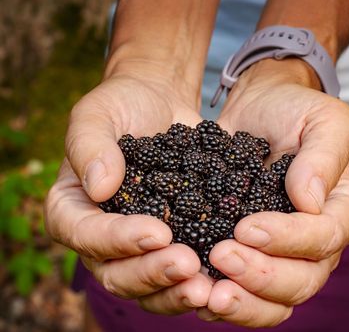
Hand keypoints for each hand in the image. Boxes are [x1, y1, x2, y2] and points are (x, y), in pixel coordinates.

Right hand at [45, 62, 211, 314]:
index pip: (85, 234)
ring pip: (149, 287)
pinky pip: (180, 275)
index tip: (158, 231)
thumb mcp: (97, 114)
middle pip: (116, 274)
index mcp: (73, 209)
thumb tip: (99, 187)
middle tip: (187, 266)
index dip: (117, 240)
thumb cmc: (121, 105)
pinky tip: (226, 279)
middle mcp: (102, 238)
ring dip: (176, 292)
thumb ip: (89, 146)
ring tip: (208, 288)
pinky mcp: (174, 245)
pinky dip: (200, 282)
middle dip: (152, 274)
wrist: (160, 105)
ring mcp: (138, 247)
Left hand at [197, 60, 348, 326]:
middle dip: (262, 275)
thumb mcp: (322, 118)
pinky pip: (246, 294)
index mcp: (344, 210)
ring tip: (208, 292)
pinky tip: (198, 292)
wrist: (258, 110)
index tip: (247, 227)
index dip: (289, 239)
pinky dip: (226, 301)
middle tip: (221, 257)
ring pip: (276, 301)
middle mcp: (320, 242)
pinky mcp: (253, 258)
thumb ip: (325, 155)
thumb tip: (309, 202)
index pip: (326, 237)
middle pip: (303, 280)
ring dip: (243, 302)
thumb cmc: (294, 110)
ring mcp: (285, 256)